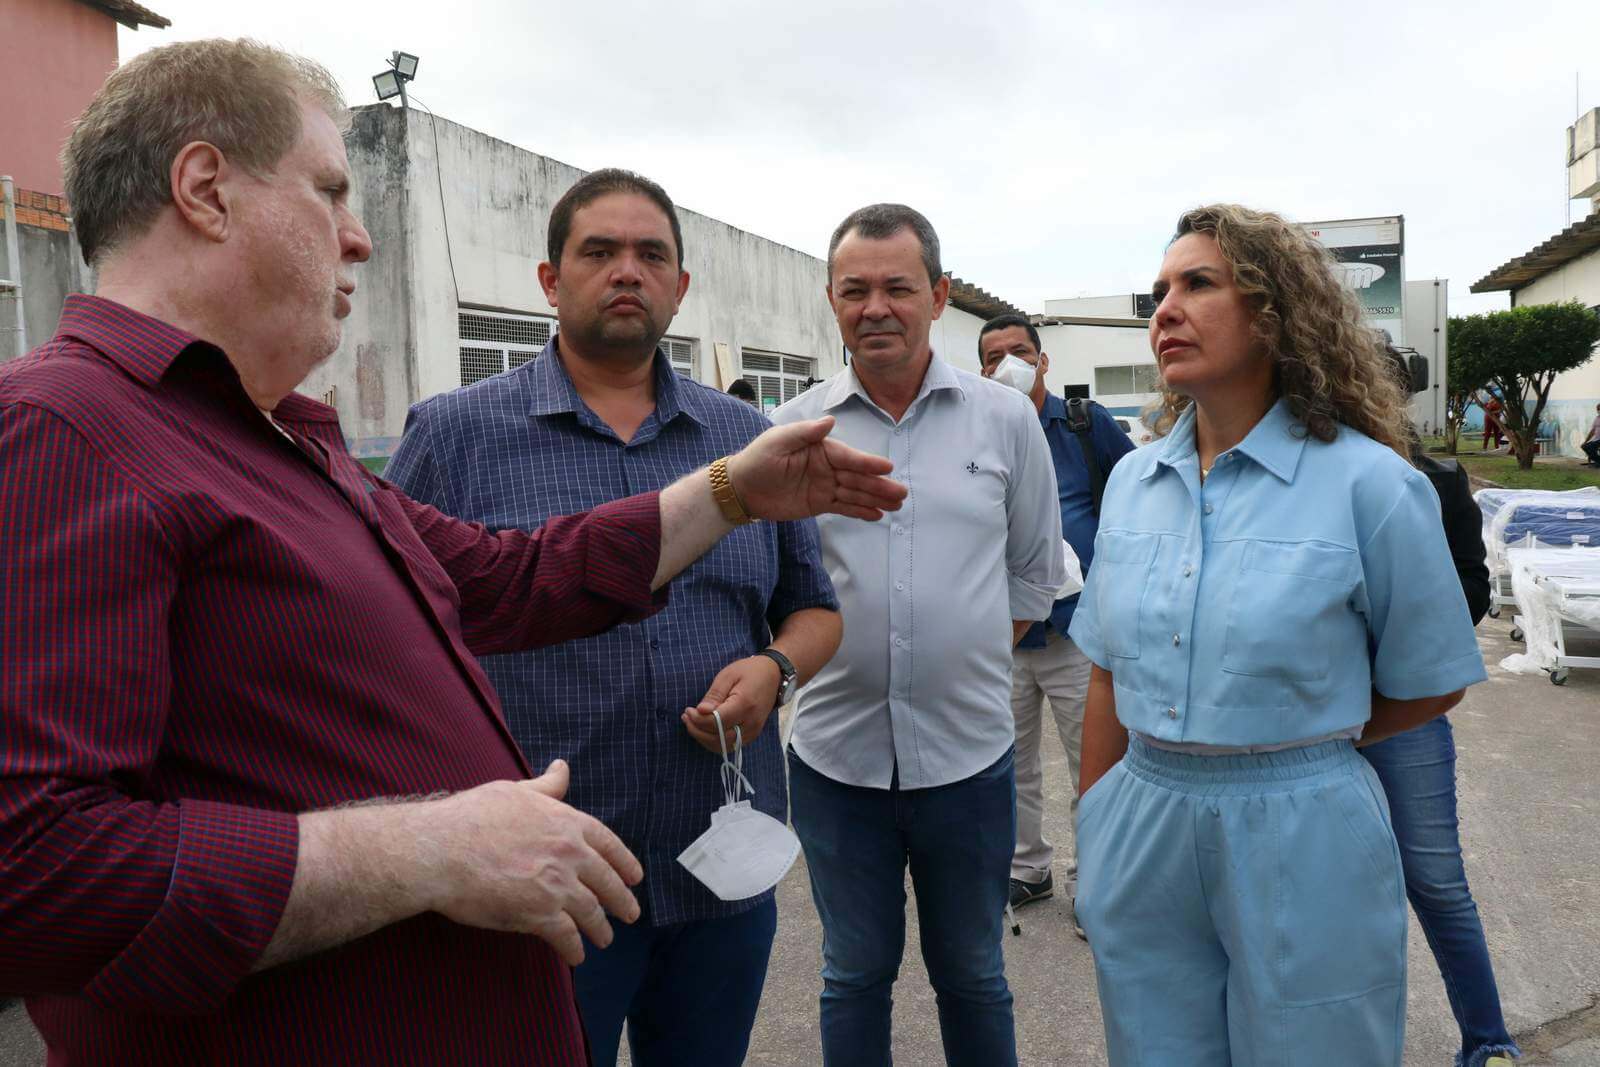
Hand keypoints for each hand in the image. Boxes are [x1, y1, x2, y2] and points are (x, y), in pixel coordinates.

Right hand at [425, 760, 642, 965]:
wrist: (441, 850)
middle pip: (607, 881)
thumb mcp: (515, 791)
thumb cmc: (471, 817)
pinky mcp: (540, 914)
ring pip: (591, 912)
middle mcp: (569, 853)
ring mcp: (557, 885)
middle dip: (622, 901)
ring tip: (604, 939)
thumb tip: (563, 767)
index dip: (625, 862)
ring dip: (600, 929)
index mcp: (566, 822)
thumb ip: (546, 786)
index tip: (635, 877)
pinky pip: (566, 936)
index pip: (608, 844)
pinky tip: (576, 956)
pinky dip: (573, 949)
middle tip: (631, 913)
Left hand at [681, 655, 781, 754]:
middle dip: (697, 731)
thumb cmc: (749, 672)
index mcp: (745, 705)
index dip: (698, 720)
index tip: (688, 710)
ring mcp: (753, 731)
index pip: (716, 723)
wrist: (773, 675)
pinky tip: (705, 729)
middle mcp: (751, 723)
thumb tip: (700, 711)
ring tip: (692, 723)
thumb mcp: (728, 676)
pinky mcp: (752, 735)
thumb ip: (714, 695)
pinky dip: (714, 740)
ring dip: (704, 738)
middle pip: (719, 739)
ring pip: (723, 746)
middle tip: (686, 717)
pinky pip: (730, 745)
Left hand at [726, 416, 906, 521]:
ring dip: (876, 499)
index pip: (849, 457)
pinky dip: (861, 511)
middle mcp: (827, 467)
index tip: (887, 468)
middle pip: (858, 477)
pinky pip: (844, 507)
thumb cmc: (759, 459)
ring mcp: (825, 486)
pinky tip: (878, 515)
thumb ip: (805, 432)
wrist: (742, 488)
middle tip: (901, 493)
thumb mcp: (778, 441)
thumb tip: (830, 421)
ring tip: (897, 505)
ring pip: (855, 493)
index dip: (868, 463)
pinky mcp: (820, 503)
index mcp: (821, 449)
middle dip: (880, 485)